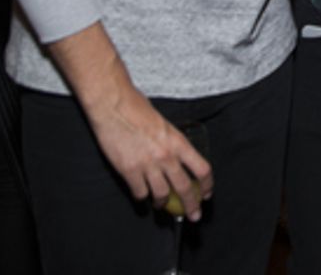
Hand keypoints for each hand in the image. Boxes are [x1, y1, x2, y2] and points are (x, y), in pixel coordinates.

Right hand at [84, 87, 213, 219]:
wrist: (113, 105)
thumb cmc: (137, 108)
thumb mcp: (164, 124)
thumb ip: (171, 142)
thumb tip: (175, 155)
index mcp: (178, 142)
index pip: (202, 169)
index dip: (207, 185)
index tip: (206, 194)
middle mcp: (166, 156)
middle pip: (185, 188)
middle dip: (191, 205)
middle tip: (193, 215)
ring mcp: (147, 165)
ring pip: (162, 195)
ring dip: (163, 203)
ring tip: (162, 205)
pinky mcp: (129, 171)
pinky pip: (140, 193)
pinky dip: (142, 197)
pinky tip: (142, 196)